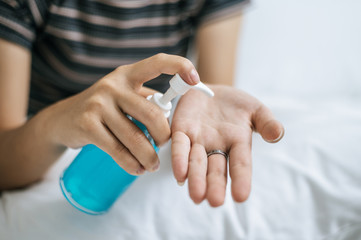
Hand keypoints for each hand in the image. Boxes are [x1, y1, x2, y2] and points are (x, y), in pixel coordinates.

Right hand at [45, 54, 199, 174]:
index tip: (196, 79)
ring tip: (151, 165)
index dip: (179, 66)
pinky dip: (131, 164)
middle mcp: (113, 85)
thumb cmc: (103, 109)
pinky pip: (118, 150)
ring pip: (135, 137)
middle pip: (152, 113)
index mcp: (127, 74)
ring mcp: (98, 104)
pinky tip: (137, 169)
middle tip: (163, 146)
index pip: (157, 62)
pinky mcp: (87, 125)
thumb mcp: (123, 97)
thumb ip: (146, 102)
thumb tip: (172, 118)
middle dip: (164, 136)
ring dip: (148, 157)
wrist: (62, 120)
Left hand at [171, 85, 283, 206]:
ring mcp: (198, 140)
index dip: (241, 180)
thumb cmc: (235, 104)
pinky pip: (180, 146)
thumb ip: (266, 122)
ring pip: (196, 162)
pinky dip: (179, 160)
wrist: (210, 90)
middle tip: (214, 202)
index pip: (240, 164)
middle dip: (215, 185)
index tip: (241, 197)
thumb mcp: (255, 109)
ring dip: (196, 179)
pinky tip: (179, 175)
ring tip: (196, 197)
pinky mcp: (181, 130)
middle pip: (216, 169)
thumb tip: (277, 134)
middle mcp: (217, 146)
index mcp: (238, 143)